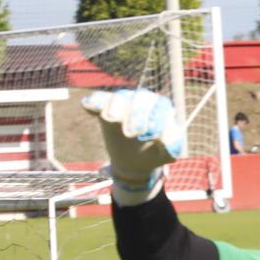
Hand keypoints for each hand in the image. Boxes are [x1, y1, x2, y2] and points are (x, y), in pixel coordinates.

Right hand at [83, 88, 185, 204]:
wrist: (134, 162)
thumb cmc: (153, 153)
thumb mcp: (166, 154)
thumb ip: (172, 147)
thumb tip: (165, 140)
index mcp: (161, 109)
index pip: (161, 106)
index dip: (156, 118)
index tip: (151, 136)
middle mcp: (143, 100)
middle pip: (140, 98)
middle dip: (137, 114)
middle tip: (132, 134)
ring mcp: (124, 102)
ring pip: (120, 97)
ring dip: (116, 108)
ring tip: (112, 120)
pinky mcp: (106, 107)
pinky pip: (99, 99)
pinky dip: (94, 101)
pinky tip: (87, 106)